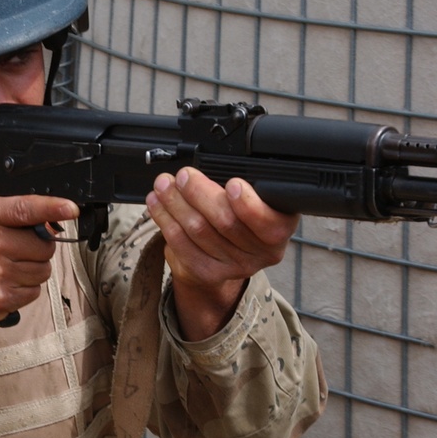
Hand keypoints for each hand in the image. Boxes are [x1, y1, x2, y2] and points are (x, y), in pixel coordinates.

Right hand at [0, 195, 78, 335]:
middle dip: (38, 248)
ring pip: (42, 271)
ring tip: (8, 267)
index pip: (25, 209)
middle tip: (18, 250)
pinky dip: (24, 289)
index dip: (52, 208)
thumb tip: (51, 221)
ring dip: (33, 269)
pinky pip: (32, 293)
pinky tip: (2, 283)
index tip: (71, 209)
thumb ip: (10, 214)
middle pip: (44, 246)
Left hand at [146, 168, 298, 341]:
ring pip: (199, 231)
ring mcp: (234, 266)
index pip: (269, 223)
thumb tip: (210, 164)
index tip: (232, 183)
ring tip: (163, 184)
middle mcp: (261, 252)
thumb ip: (243, 184)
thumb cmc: (241, 214)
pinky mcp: (208, 273)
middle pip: (226, 223)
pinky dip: (165, 219)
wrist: (228, 253)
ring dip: (175, 203)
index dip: (249, 205)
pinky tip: (157, 204)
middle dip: (199, 193)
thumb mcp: (254, 196)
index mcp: (279, 228)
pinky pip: (181, 244)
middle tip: (183, 175)